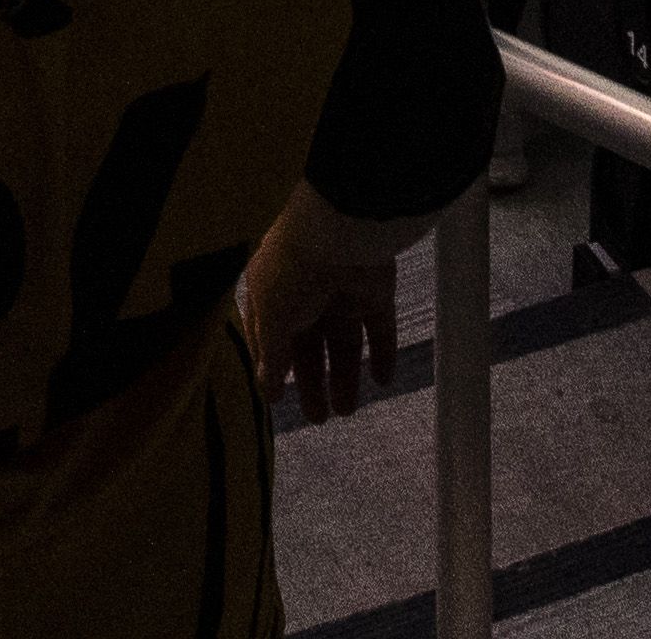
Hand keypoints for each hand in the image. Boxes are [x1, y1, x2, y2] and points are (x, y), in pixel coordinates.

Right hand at [251, 238, 399, 419]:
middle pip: (310, 348)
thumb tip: (266, 388)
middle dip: (313, 383)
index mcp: (273, 295)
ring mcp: (342, 294)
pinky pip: (380, 329)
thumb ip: (272, 355)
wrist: (338, 231)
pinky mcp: (375, 293)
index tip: (276, 398)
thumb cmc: (292, 271)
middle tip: (318, 419)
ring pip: (344, 344)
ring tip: (346, 411)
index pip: (270, 337)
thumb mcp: (271, 317)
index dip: (272, 367)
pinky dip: (383, 354)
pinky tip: (382, 381)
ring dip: (346, 378)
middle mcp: (307, 295)